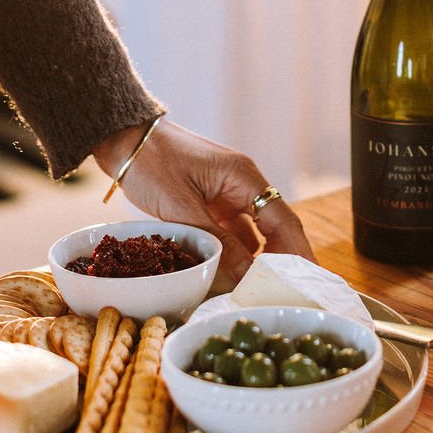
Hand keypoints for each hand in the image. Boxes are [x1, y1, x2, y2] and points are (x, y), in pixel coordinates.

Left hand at [94, 118, 316, 279]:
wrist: (124, 139)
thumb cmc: (151, 163)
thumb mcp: (182, 207)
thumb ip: (218, 241)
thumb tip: (248, 275)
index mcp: (244, 178)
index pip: (283, 220)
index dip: (298, 252)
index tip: (308, 281)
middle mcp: (243, 184)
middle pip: (274, 227)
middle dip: (282, 259)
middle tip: (286, 293)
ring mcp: (227, 192)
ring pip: (253, 232)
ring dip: (256, 259)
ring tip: (260, 291)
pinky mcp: (211, 201)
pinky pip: (231, 230)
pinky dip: (234, 252)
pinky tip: (232, 275)